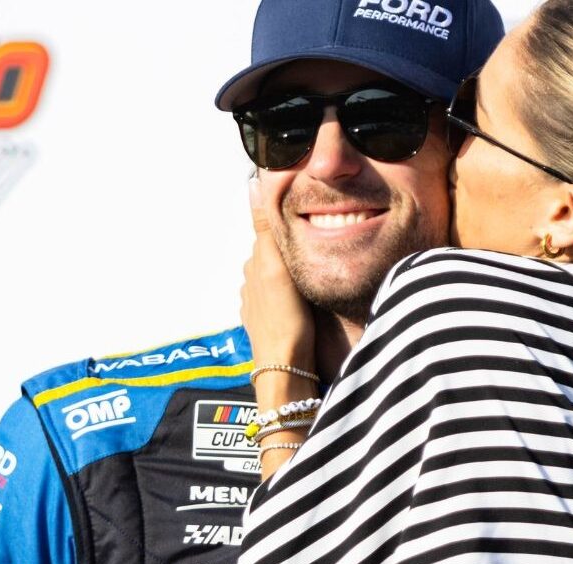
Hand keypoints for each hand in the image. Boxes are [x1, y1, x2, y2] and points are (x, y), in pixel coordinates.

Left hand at [241, 177, 315, 373]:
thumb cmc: (285, 319)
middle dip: (292, 246)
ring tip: (318, 267)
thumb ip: (265, 226)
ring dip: (293, 270)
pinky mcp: (268, 323)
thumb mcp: (276, 266)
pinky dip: (292, 293)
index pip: (271, 231)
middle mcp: (252, 281)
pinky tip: (306, 297)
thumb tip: (253, 185)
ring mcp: (259, 304)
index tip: (311, 214)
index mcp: (255, 263)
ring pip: (279, 276)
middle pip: (275, 253)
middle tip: (320, 240)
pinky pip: (282, 298)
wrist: (286, 368)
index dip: (290, 222)